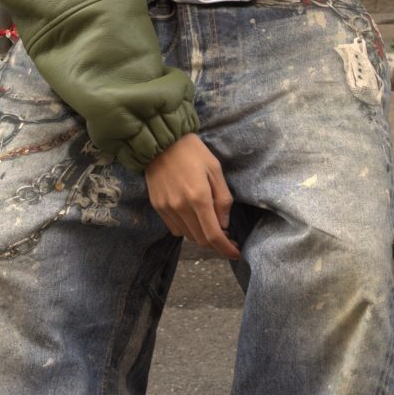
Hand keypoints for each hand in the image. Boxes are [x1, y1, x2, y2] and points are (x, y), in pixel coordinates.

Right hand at [145, 132, 238, 256]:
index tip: (236, 253)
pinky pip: (175, 228)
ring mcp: (167, 208)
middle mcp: (181, 207)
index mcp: (198, 197)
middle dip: (217, 245)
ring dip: (202, 237)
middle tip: (228, 239)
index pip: (214, 235)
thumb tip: (224, 224)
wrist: (159, 141)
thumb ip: (222, 199)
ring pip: (188, 236)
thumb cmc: (192, 151)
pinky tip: (194, 218)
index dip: (226, 249)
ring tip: (212, 226)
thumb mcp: (215, 169)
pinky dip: (188, 229)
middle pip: (201, 240)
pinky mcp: (157, 207)